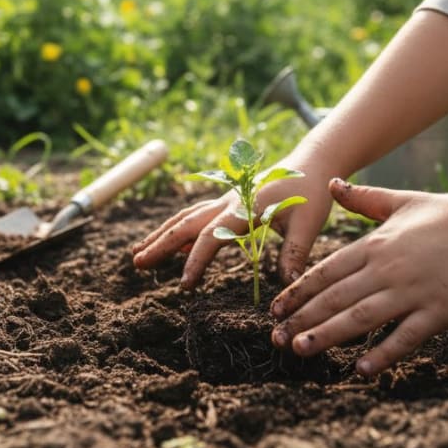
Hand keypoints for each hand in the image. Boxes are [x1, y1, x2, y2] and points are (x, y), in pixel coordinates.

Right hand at [131, 155, 334, 287]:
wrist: (311, 161)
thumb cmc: (311, 191)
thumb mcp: (309, 223)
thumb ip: (295, 252)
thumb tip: (288, 285)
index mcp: (246, 208)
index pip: (213, 237)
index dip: (197, 261)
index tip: (184, 285)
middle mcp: (229, 202)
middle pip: (187, 224)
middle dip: (160, 244)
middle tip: (136, 263)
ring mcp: (225, 200)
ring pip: (186, 218)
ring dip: (161, 235)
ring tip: (138, 253)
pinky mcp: (228, 202)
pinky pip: (197, 216)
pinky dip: (180, 230)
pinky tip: (173, 245)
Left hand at [269, 178, 447, 376]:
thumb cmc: (443, 211)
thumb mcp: (397, 200)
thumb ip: (362, 198)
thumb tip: (331, 182)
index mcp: (374, 245)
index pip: (326, 271)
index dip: (299, 291)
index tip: (275, 309)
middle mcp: (387, 268)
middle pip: (335, 297)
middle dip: (302, 318)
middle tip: (275, 338)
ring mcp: (411, 290)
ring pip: (361, 318)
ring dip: (328, 335)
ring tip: (300, 350)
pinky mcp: (438, 310)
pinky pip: (406, 336)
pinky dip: (383, 354)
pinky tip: (362, 370)